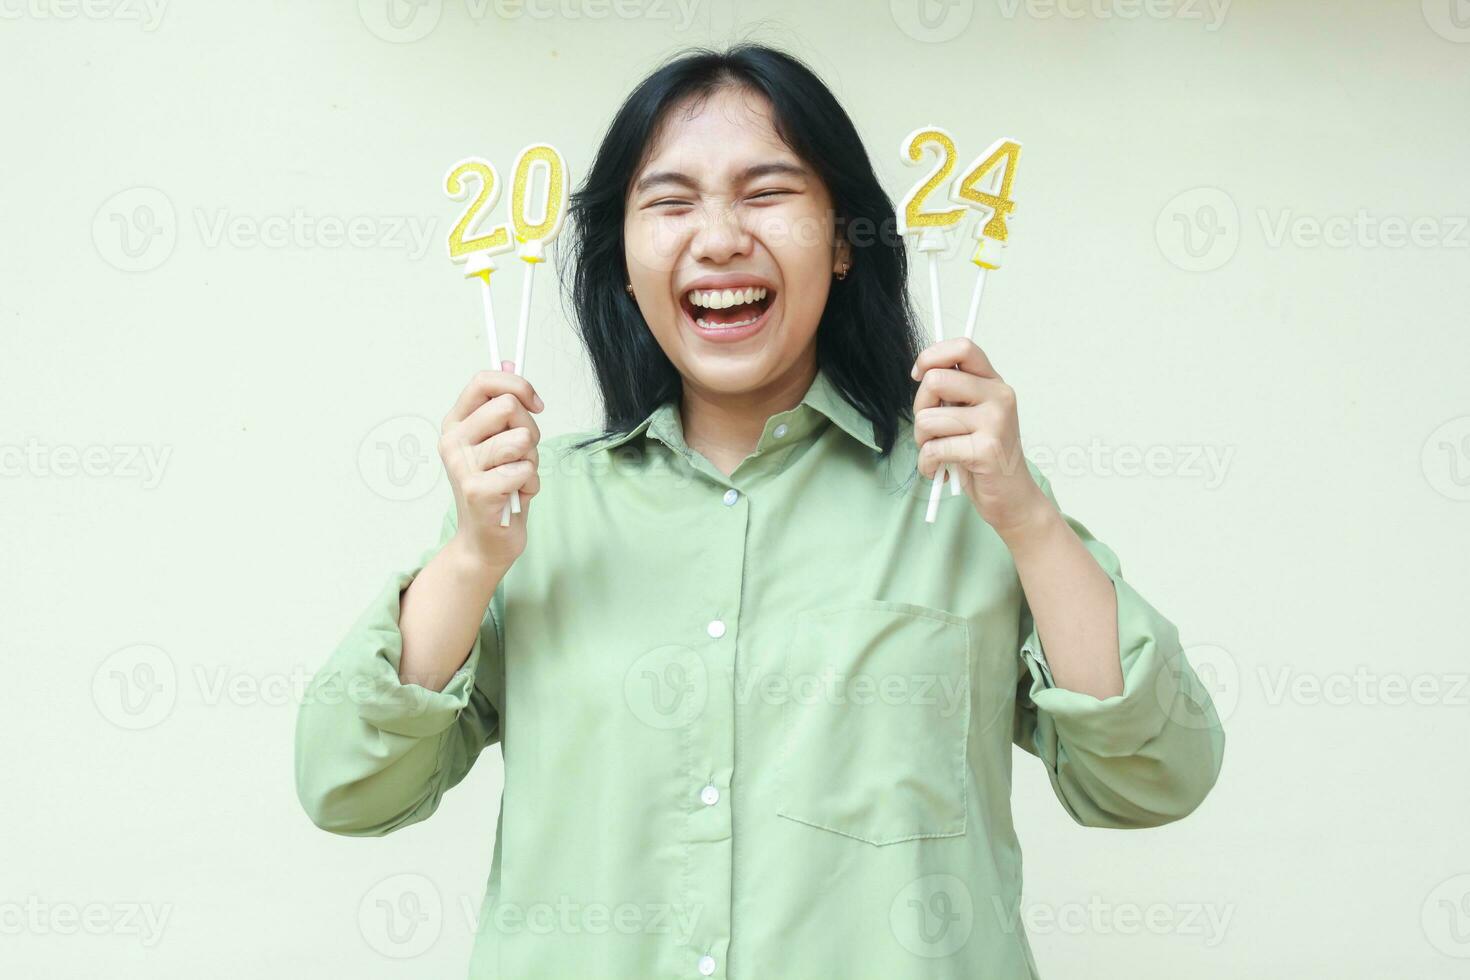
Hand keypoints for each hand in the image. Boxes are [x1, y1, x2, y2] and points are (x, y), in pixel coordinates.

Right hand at [439, 361, 544, 574]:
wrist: (486, 540)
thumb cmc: (498, 487)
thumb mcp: (500, 440)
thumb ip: (503, 403)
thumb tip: (509, 359)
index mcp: (455, 422)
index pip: (484, 381)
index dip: (518, 385)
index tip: (536, 404)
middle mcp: (452, 440)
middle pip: (508, 406)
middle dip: (531, 429)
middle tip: (522, 455)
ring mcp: (461, 466)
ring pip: (521, 439)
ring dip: (532, 460)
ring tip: (517, 477)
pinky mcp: (477, 491)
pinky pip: (524, 470)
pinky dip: (530, 485)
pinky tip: (516, 497)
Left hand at [911, 337, 1050, 539]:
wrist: (1012, 498)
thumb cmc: (982, 457)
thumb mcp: (971, 416)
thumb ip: (953, 393)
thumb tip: (922, 372)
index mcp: (994, 383)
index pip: (963, 347)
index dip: (931, 356)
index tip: (918, 376)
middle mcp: (999, 397)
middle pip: (935, 380)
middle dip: (919, 408)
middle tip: (929, 430)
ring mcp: (995, 422)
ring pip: (928, 418)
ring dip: (921, 442)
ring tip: (938, 454)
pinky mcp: (986, 450)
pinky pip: (933, 449)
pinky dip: (927, 465)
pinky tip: (938, 473)